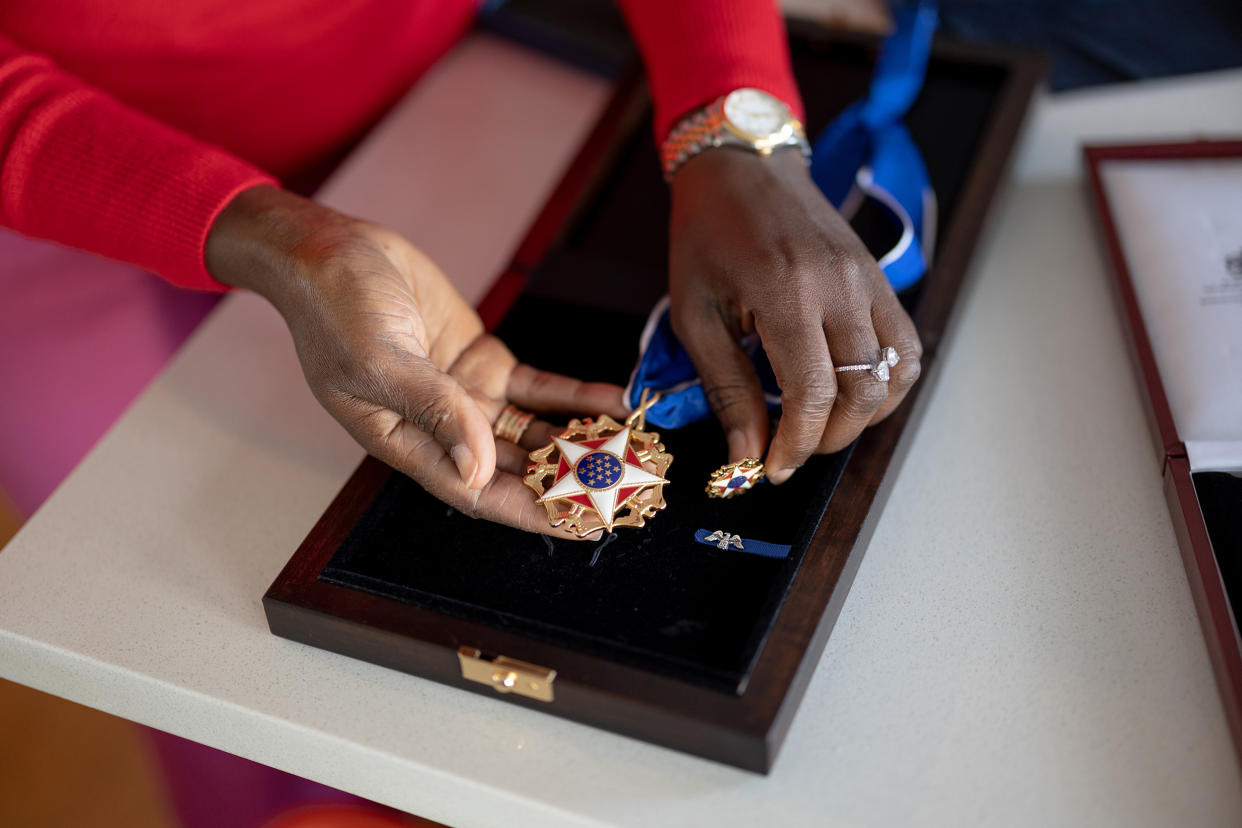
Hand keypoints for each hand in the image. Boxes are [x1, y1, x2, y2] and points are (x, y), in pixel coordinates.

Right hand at [206, 186, 626, 536]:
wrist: (332, 250)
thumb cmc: (334, 310)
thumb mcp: (380, 362)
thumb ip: (435, 411)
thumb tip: (477, 470)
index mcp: (407, 444)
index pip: (478, 493)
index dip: (532, 512)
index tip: (584, 522)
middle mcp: (442, 430)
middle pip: (515, 471)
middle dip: (568, 482)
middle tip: (626, 487)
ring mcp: (467, 397)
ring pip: (534, 433)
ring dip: (580, 444)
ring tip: (632, 450)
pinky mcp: (485, 362)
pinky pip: (540, 389)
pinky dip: (577, 397)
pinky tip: (617, 403)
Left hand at [668, 149, 921, 482]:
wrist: (742, 166)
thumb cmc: (708, 235)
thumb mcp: (695, 314)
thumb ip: (726, 387)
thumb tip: (747, 452)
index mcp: (787, 291)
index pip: (814, 393)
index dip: (797, 443)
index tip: (773, 466)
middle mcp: (841, 286)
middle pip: (863, 391)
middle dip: (829, 437)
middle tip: (792, 448)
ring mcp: (869, 280)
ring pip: (896, 374)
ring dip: (863, 415)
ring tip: (820, 423)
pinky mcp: (880, 278)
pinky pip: (905, 346)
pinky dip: (886, 382)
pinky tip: (849, 392)